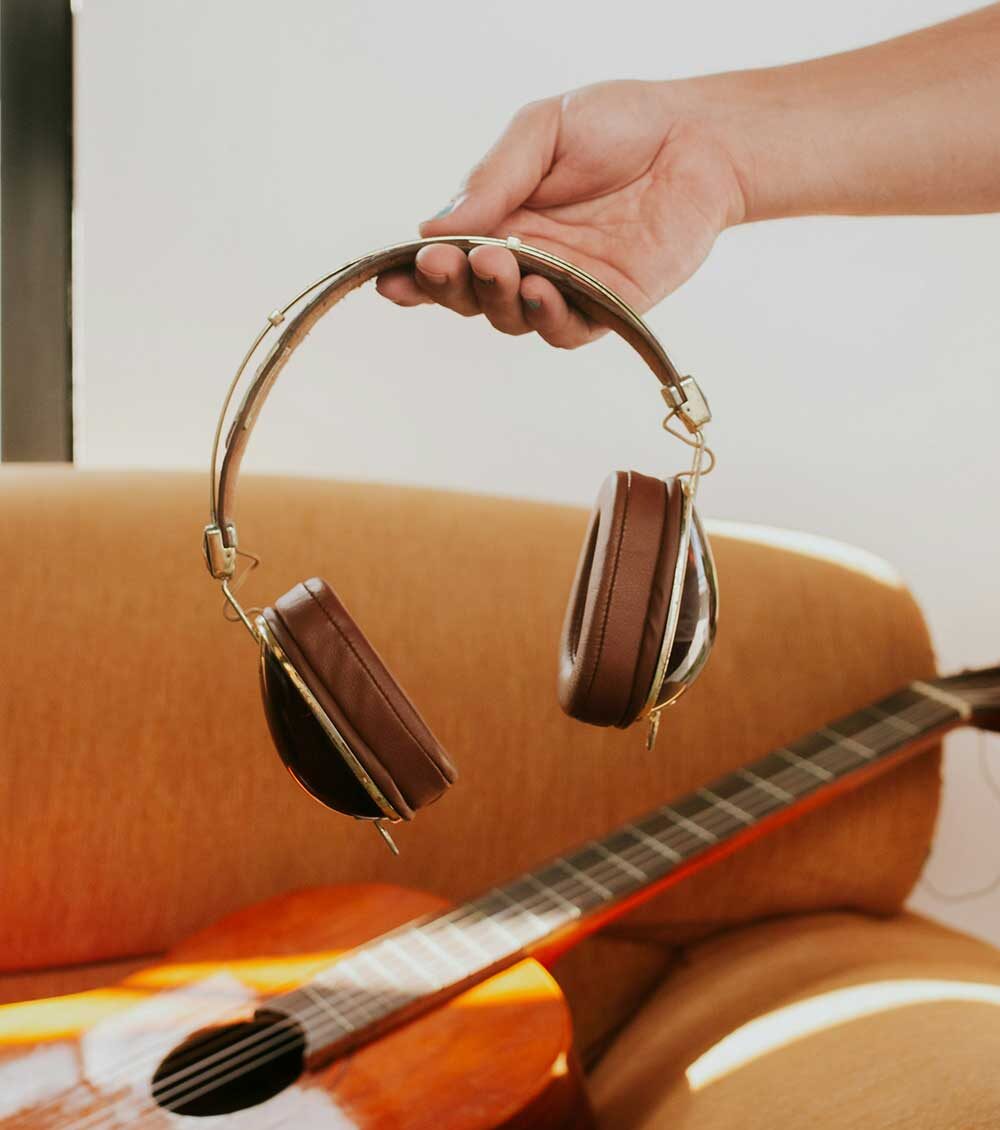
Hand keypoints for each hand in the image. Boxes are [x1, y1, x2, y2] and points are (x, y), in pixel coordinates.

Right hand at [376, 80, 746, 347]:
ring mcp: (567, 286)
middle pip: (472, 297)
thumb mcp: (542, 131)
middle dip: (450, 288)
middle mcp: (527, 260)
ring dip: (497, 299)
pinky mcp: (610, 305)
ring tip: (496, 268)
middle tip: (445, 265)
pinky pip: (569, 327)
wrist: (697, 134)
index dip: (416, 277)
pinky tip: (539, 292)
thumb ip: (492, 180)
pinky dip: (548, 317)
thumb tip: (433, 228)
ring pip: (513, 317)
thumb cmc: (618, 123)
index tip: (389, 281)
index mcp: (501, 219)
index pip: (448, 259)